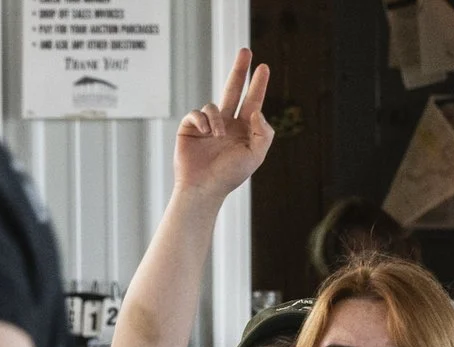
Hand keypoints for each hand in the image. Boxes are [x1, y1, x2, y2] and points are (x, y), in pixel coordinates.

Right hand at [175, 48, 272, 199]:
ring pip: (213, 105)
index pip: (252, 101)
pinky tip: (206, 133)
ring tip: (216, 136)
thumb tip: (255, 109)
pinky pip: (196, 113)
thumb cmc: (229, 176)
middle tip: (246, 50)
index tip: (263, 67)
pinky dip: (202, 119)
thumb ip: (263, 132)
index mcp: (243, 129)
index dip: (258, 84)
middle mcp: (225, 124)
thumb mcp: (256, 155)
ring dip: (216, 118)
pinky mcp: (190, 128)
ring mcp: (207, 125)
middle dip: (239, 70)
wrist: (202, 189)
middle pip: (233, 89)